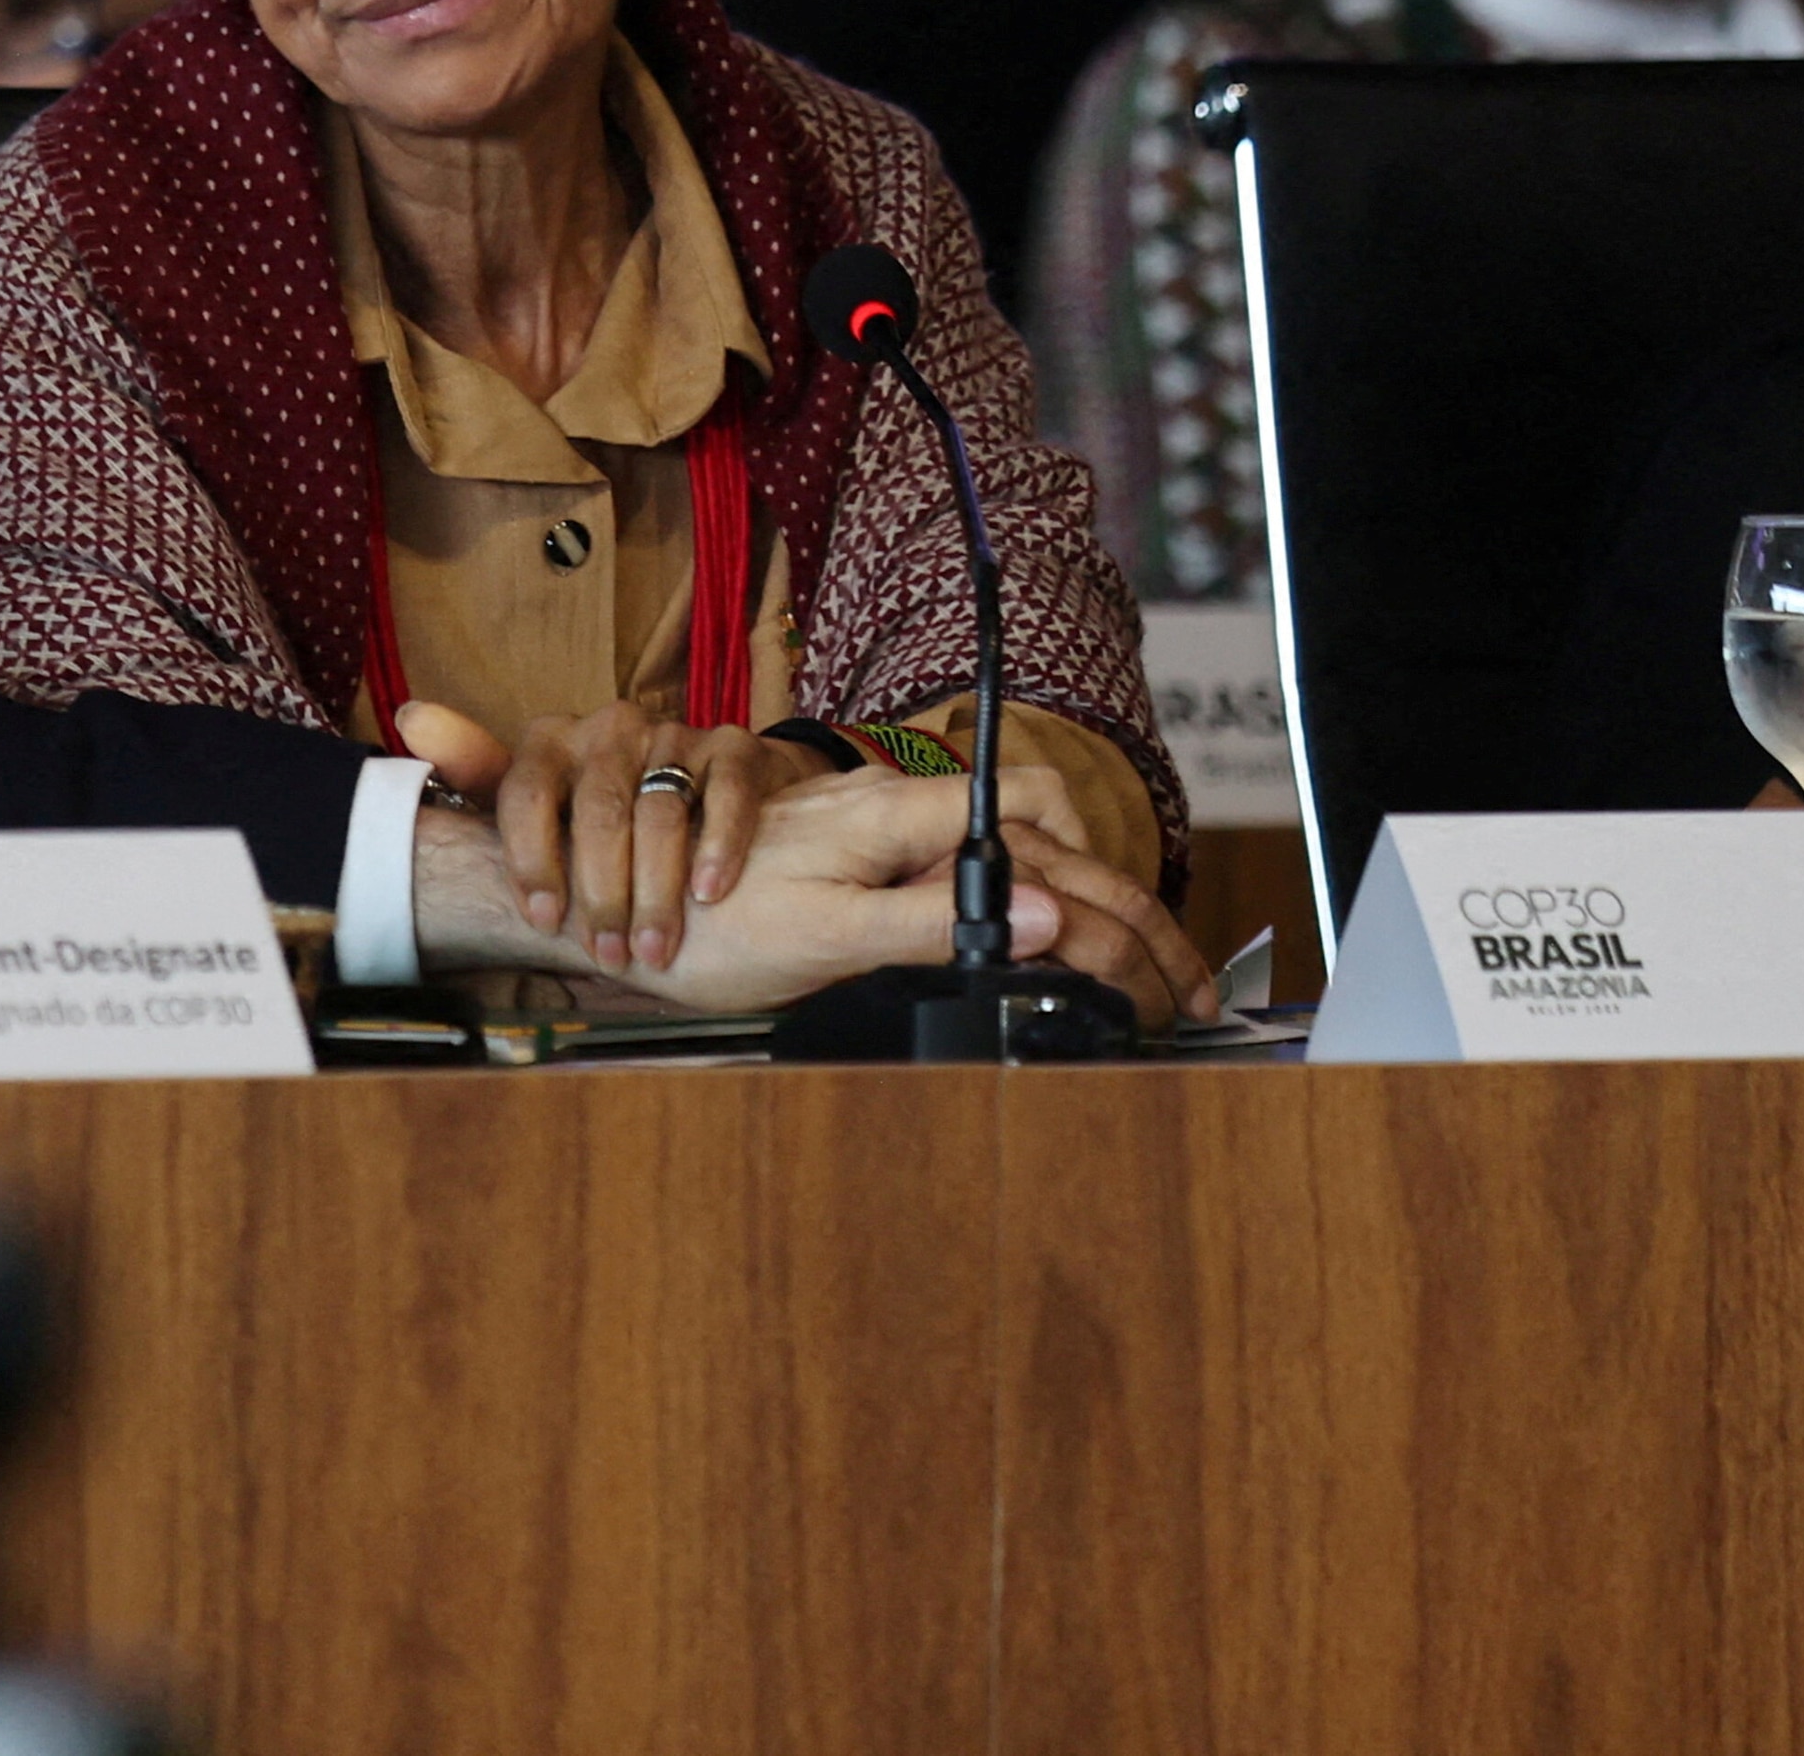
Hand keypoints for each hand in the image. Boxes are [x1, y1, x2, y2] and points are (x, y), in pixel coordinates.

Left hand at [393, 697, 829, 973]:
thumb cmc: (609, 812)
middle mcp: (610, 727)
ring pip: (660, 811)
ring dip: (656, 890)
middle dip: (600, 894)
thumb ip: (477, 771)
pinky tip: (711, 893)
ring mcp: (675, 734)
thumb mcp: (539, 799)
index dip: (531, 861)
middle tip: (609, 956)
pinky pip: (727, 793)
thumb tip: (411, 716)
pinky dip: (719, 846)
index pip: (524, 791)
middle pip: (597, 811)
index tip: (543, 921)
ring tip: (657, 948)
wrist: (713, 790)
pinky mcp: (735, 747)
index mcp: (552, 741)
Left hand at [591, 766, 1207, 1025]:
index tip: (1153, 948)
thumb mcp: (827, 935)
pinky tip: (1052, 953)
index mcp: (896, 820)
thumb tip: (1043, 910)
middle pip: (1041, 841)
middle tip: (1185, 990)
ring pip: (1010, 858)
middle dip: (1123, 911)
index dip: (1104, 873)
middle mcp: (896, 815)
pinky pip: (964, 878)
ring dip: (1083, 913)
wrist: (618, 909)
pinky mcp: (862, 868)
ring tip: (1145, 979)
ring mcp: (881, 838)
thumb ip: (933, 920)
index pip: (1033, 813)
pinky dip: (1025, 916)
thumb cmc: (710, 926)